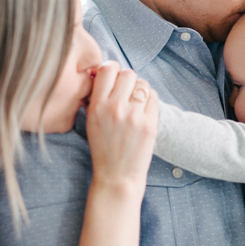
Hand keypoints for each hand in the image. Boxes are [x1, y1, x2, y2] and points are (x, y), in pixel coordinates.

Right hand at [85, 62, 158, 188]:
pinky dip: (149, 100)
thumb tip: (101, 74)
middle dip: (127, 80)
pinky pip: (154, 97)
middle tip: (126, 91)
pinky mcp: (150, 124)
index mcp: (97, 106)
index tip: (113, 77)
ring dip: (140, 89)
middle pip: (128, 73)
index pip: (107, 69)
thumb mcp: (90, 122)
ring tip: (135, 102)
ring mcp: (134, 116)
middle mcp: (115, 108)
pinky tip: (143, 110)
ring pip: (143, 83)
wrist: (117, 176)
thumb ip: (95, 98)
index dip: (111, 69)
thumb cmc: (103, 149)